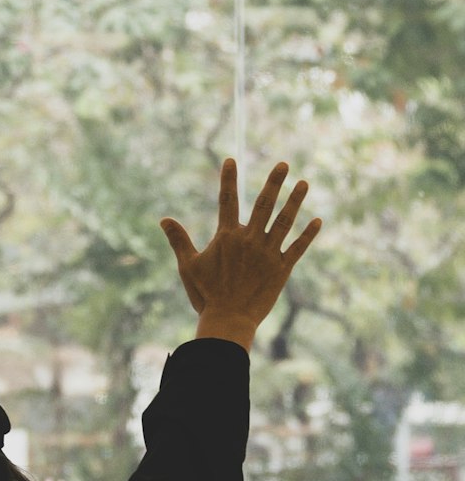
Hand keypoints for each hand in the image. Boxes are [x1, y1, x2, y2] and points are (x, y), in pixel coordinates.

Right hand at [160, 159, 320, 340]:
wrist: (228, 320)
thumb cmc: (205, 295)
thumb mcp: (188, 266)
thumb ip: (179, 240)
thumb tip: (163, 220)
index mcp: (227, 237)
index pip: (227, 201)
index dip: (228, 179)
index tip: (230, 160)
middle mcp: (249, 240)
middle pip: (263, 204)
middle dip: (274, 182)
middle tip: (283, 164)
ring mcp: (267, 253)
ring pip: (284, 221)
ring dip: (295, 201)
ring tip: (304, 183)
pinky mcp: (281, 269)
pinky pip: (297, 247)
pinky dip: (308, 235)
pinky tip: (318, 220)